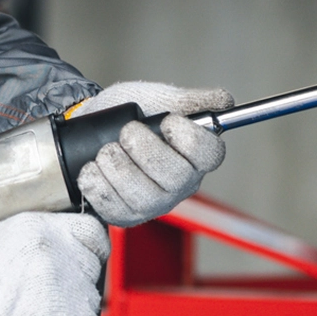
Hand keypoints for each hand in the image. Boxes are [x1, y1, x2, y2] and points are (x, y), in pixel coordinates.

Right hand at [0, 212, 108, 315]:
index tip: (88, 258)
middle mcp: (56, 248)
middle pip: (91, 265)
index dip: (92, 248)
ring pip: (91, 297)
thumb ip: (29, 239)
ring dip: (75, 311)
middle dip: (77, 282)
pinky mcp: (66, 315)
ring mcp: (64, 281)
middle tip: (58, 296)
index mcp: (39, 227)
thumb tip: (48, 248)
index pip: (90, 229)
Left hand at [70, 81, 232, 227]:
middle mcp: (180, 184)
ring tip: (105, 150)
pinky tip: (92, 168)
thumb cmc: (130, 116)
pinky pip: (114, 207)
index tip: (166, 121)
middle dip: (144, 150)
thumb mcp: (158, 99)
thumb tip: (225, 100)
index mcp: (196, 156)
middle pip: (175, 177)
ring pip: (142, 196)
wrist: (91, 130)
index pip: (210, 155)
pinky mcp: (126, 216)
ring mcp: (153, 204)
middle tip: (127, 132)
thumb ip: (191, 100)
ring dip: (117, 166)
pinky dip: (97, 183)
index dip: (189, 138)